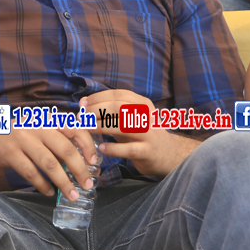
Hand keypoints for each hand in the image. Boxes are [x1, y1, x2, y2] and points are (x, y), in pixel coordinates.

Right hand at [0, 126, 97, 199]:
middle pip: (65, 149)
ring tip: (72, 194)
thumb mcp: (38, 128)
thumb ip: (57, 137)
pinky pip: (31, 173)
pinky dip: (42, 185)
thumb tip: (82, 157)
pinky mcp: (10, 153)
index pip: (75, 128)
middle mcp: (37, 127)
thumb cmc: (17, 135)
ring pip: (49, 164)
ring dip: (63, 182)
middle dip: (79, 170)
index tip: (94, 162)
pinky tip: (49, 192)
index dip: (87, 145)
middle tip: (87, 184)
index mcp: (47, 119)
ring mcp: (22, 139)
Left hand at [81, 89, 199, 177]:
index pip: (118, 95)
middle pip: (120, 107)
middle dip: (97, 110)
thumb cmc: (142, 134)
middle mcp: (147, 116)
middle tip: (82, 117)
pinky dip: (113, 148)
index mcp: (143, 104)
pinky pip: (128, 149)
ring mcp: (149, 134)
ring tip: (88, 129)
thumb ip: (111, 112)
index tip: (83, 104)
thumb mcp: (130, 119)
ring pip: (124, 126)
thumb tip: (84, 104)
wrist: (167, 154)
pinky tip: (102, 147)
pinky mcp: (148, 151)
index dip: (99, 97)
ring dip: (102, 126)